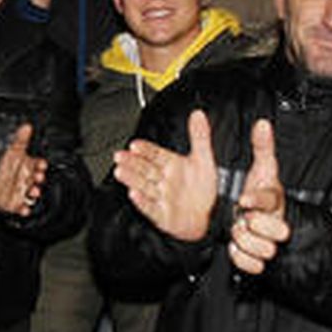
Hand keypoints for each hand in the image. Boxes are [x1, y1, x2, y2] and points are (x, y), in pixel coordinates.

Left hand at [0, 124, 46, 215]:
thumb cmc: (2, 168)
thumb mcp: (10, 152)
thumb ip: (20, 140)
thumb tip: (27, 126)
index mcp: (26, 166)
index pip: (37, 164)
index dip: (40, 164)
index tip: (42, 164)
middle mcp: (26, 179)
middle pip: (36, 178)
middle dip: (39, 178)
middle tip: (38, 177)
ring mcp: (22, 191)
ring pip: (31, 192)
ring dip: (34, 192)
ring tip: (34, 191)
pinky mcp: (15, 203)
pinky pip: (22, 207)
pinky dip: (23, 209)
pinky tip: (24, 209)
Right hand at [112, 109, 217, 240]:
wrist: (211, 216)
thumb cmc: (205, 190)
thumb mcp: (204, 159)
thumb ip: (200, 136)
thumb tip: (198, 114)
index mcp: (172, 165)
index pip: (155, 154)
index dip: (145, 149)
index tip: (135, 144)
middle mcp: (164, 180)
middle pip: (145, 169)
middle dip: (132, 162)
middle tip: (119, 155)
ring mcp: (161, 197)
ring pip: (144, 186)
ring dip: (131, 179)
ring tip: (120, 171)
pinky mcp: (162, 215)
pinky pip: (151, 208)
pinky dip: (142, 202)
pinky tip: (134, 194)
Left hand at [227, 119, 289, 273]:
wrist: (258, 217)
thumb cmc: (260, 192)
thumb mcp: (261, 169)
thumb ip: (262, 147)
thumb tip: (262, 124)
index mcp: (274, 201)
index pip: (272, 200)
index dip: (257, 200)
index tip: (243, 199)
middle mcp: (274, 223)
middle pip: (278, 232)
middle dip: (257, 226)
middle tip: (242, 220)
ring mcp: (268, 242)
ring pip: (266, 251)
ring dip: (247, 243)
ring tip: (235, 233)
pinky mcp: (259, 257)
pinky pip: (255, 267)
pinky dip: (243, 260)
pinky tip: (233, 248)